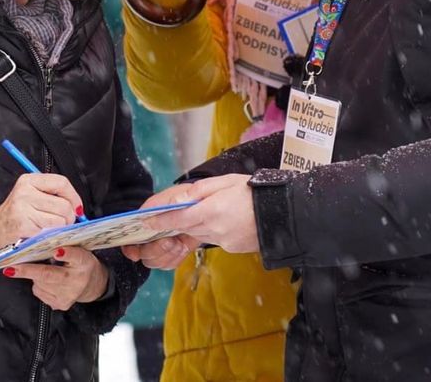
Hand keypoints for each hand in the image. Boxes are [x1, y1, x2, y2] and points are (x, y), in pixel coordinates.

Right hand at [0, 174, 82, 257]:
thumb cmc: (17, 215)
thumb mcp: (31, 196)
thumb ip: (52, 196)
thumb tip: (77, 206)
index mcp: (29, 181)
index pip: (61, 182)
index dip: (74, 197)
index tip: (77, 207)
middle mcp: (25, 192)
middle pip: (64, 204)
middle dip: (69, 217)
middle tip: (64, 222)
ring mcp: (23, 208)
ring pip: (60, 219)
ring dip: (60, 227)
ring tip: (50, 228)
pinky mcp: (24, 225)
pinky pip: (50, 231)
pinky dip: (51, 235)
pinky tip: (42, 234)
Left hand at [4, 247, 108, 310]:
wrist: (91, 284)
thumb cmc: (81, 263)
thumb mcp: (79, 250)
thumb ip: (65, 247)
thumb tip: (42, 245)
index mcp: (84, 262)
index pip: (76, 256)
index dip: (66, 253)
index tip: (57, 251)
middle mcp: (77, 281)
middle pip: (49, 274)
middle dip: (27, 271)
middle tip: (10, 269)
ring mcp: (68, 295)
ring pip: (40, 283)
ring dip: (35, 275)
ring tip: (45, 270)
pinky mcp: (60, 304)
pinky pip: (39, 292)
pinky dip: (38, 284)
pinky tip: (47, 281)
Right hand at [120, 184, 201, 268]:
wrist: (204, 207)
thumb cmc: (186, 198)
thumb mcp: (172, 197)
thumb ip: (156, 207)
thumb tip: (145, 221)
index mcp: (146, 220)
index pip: (130, 238)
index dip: (130, 248)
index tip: (135, 253)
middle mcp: (152, 235)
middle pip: (143, 254)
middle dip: (155, 250)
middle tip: (168, 241)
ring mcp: (163, 245)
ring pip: (156, 261)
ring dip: (168, 254)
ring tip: (178, 243)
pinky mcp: (175, 252)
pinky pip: (170, 264)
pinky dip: (177, 257)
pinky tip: (183, 246)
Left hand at [121, 176, 258, 265]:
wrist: (284, 213)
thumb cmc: (255, 191)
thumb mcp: (226, 182)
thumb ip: (199, 191)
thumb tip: (177, 200)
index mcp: (212, 210)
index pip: (178, 219)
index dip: (160, 221)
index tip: (146, 221)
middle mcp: (215, 229)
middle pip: (186, 228)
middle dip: (177, 224)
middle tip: (168, 218)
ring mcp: (224, 241)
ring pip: (199, 234)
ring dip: (194, 227)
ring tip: (204, 214)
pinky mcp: (232, 248)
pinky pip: (214, 239)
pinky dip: (212, 231)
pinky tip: (223, 220)